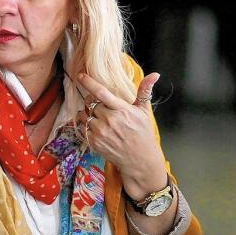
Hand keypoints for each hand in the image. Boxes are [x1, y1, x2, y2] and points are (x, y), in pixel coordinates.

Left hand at [78, 72, 168, 199]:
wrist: (139, 159)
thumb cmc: (143, 133)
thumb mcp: (144, 111)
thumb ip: (145, 91)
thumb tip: (155, 74)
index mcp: (121, 110)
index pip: (101, 92)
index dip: (88, 82)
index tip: (80, 75)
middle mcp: (109, 120)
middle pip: (91, 103)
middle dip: (93, 102)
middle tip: (102, 107)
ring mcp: (100, 132)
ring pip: (85, 115)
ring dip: (88, 114)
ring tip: (100, 118)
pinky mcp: (94, 142)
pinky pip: (83, 128)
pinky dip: (87, 125)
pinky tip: (98, 128)